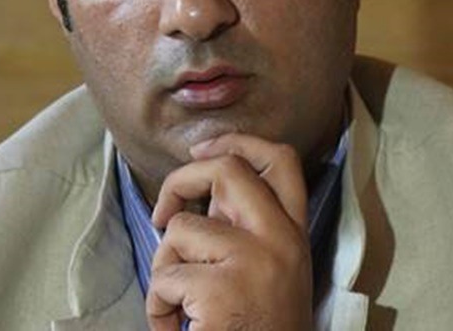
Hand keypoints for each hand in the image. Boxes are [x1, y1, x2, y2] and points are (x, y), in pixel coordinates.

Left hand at [146, 133, 312, 330]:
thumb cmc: (261, 328)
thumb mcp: (270, 272)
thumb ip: (244, 231)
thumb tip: (199, 198)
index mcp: (293, 234)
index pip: (282, 160)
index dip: (239, 141)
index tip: (203, 150)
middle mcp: (281, 240)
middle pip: (227, 170)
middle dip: (180, 182)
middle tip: (163, 215)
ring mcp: (253, 262)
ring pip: (180, 231)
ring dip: (164, 268)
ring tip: (178, 303)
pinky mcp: (222, 291)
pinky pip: (166, 279)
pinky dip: (158, 308)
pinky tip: (175, 328)